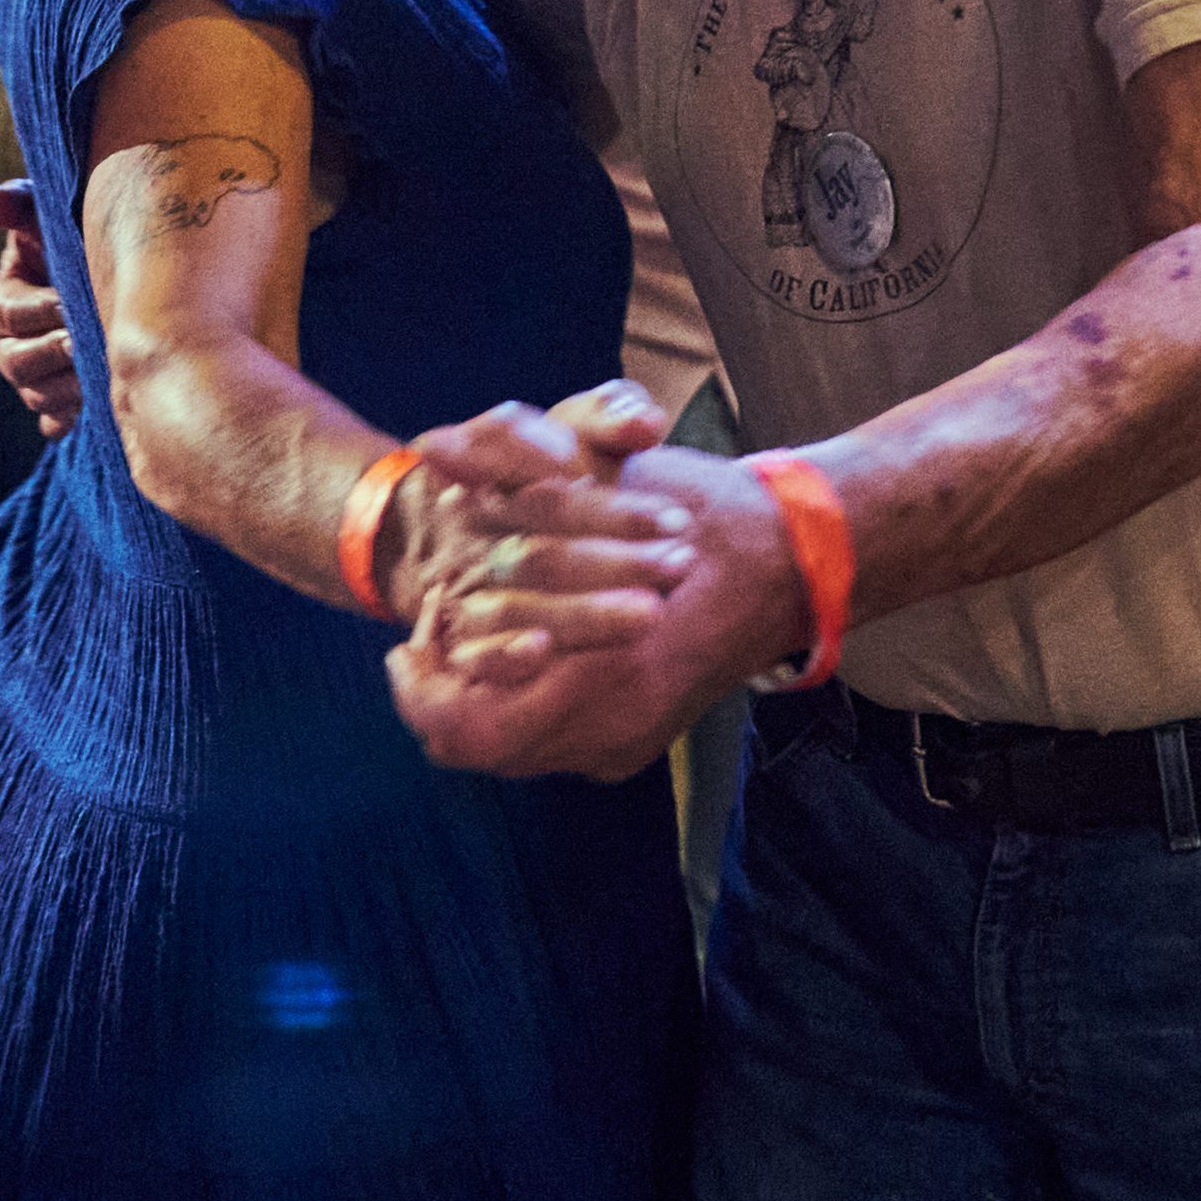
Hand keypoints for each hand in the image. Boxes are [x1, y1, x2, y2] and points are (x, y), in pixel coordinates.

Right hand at [0, 180, 76, 435]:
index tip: (70, 301)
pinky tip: (97, 410)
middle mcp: (8, 348)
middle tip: (87, 342)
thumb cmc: (66, 240)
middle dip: (54, 353)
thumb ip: (20, 206)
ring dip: (68, 389)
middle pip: (18, 365)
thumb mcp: (43, 217)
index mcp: (0, 303)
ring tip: (100, 374)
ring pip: (38, 398)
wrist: (100, 276)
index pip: (10, 313)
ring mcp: (30, 380)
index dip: (40, 309)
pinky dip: (71, 420)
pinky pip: (56, 423)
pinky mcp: (55, 405)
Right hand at [378, 385, 693, 623]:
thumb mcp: (565, 429)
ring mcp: (460, 582)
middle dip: (614, 561)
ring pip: (514, 604)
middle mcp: (472, 527)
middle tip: (682, 565)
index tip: (675, 520)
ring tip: (651, 615)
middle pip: (540, 552)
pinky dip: (501, 654)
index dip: (612, 508)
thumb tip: (647, 422)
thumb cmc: (527, 473)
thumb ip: (610, 415)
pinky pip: (467, 652)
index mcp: (492, 469)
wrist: (434, 529)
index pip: (552, 492)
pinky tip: (543, 651)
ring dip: (581, 613)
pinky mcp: (453, 636)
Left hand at [392, 440, 800, 782]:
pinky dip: (524, 708)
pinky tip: (525, 658)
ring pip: (510, 752)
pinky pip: (551, 748)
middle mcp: (605, 725)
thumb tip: (432, 448)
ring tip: (472, 645)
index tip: (409, 641)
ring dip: (481, 702)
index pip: (463, 725)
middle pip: (476, 747)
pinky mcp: (635, 745)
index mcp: (594, 669)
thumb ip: (508, 461)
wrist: (791, 563)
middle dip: (443, 693)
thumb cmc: (697, 511)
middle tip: (433, 642)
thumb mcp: (600, 472)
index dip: (419, 690)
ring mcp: (623, 743)